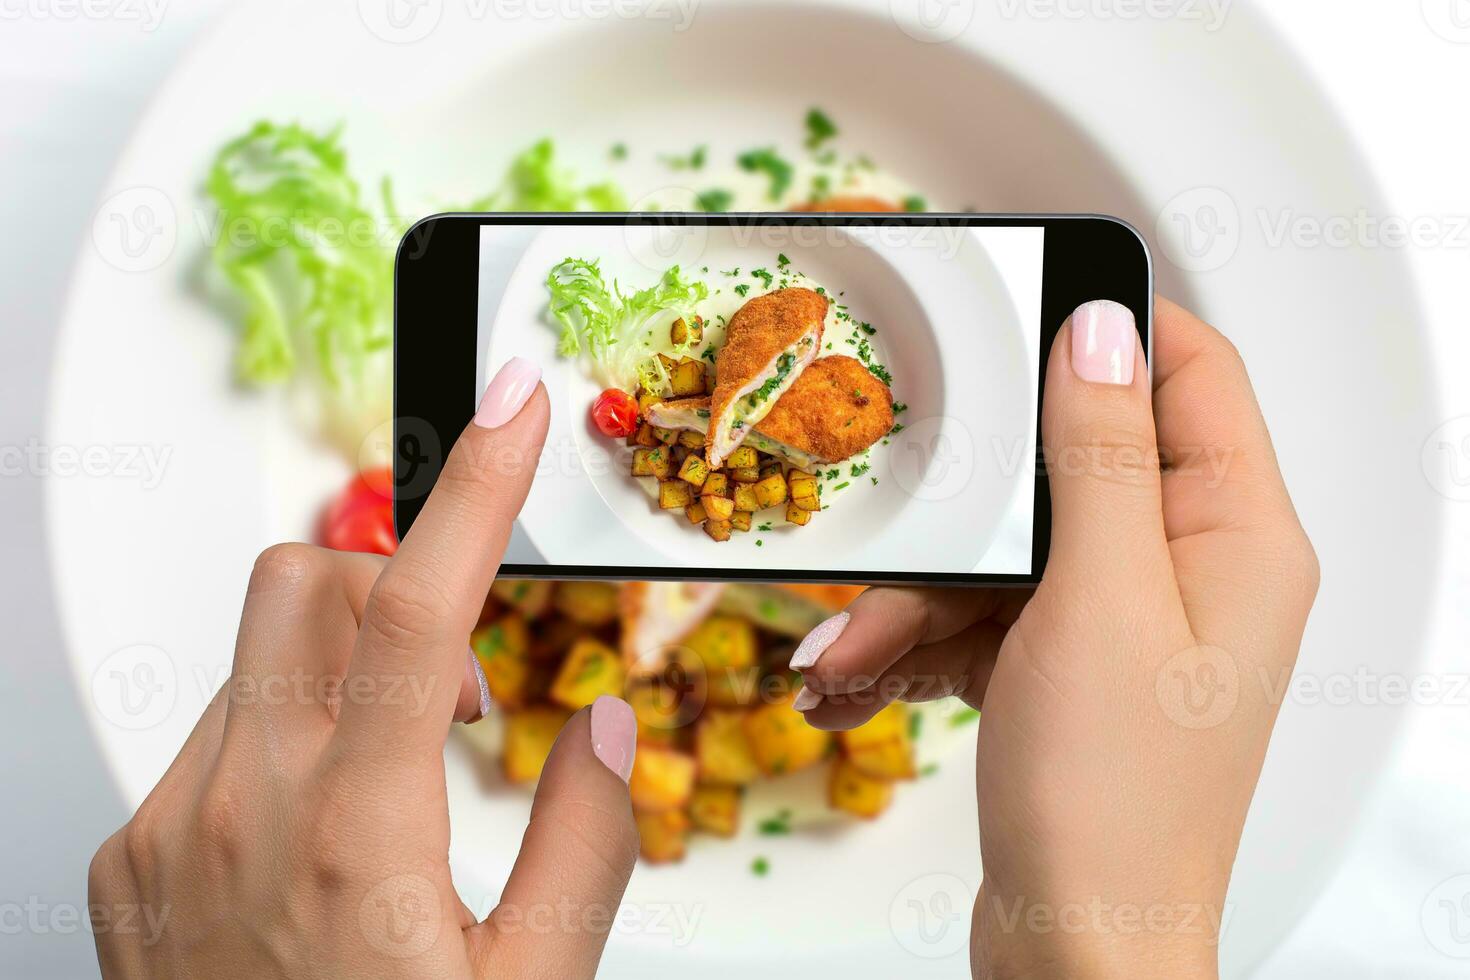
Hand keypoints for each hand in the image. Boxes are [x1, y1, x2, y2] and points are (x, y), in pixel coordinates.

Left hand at [89, 358, 641, 978]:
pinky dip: (283, 739)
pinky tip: (318, 833)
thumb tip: (596, 725)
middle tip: (459, 684)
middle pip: (310, 585)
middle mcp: (237, 815)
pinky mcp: (127, 861)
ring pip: (258, 655)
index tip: (515, 407)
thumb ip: (585, 843)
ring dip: (346, 671)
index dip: (478, 488)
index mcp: (356, 840)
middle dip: (398, 587)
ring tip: (396, 778)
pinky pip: (210, 735)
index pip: (425, 610)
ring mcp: (166, 834)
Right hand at [791, 298, 1318, 977]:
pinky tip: (851, 682)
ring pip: (1003, 553)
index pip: (1192, 374)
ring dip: (913, 599)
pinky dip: (914, 644)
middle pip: (1065, 469)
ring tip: (844, 654)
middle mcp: (1188, 569)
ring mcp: (1122, 623)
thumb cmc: (1113, 801)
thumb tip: (1102, 328)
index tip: (1019, 303)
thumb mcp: (1098, 600)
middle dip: (963, 509)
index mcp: (1236, 536)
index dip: (1110, 328)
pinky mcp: (1062, 670)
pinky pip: (980, 618)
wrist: (1076, 951)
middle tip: (899, 516)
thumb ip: (1100, 455)